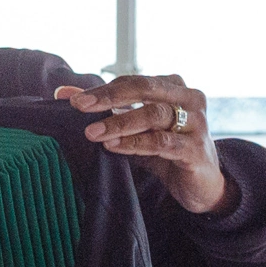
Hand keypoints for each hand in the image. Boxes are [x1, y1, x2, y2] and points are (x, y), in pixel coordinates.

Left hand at [56, 73, 230, 215]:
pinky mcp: (197, 149)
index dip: (103, 89)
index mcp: (174, 86)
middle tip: (79, 106)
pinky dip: (135, 143)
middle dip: (108, 98)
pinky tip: (113, 146)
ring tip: (93, 132)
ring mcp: (196, 122)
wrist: (201, 185)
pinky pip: (162, 142)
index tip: (71, 98)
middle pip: (144, 88)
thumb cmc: (167, 151)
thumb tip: (64, 93)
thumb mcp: (136, 130)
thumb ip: (106, 111)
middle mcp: (189, 98)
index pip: (133, 81)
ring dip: (119, 122)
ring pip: (153, 114)